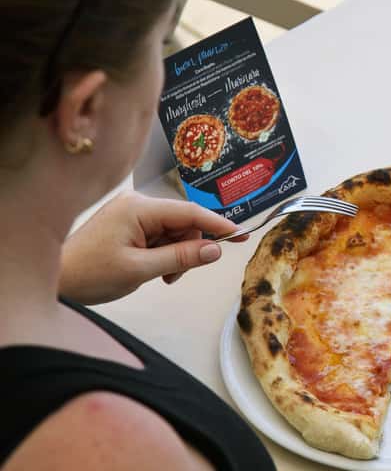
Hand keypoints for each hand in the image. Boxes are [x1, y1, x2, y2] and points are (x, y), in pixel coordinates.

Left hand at [59, 192, 246, 303]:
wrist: (54, 282)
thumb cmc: (90, 274)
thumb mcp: (141, 269)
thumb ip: (182, 257)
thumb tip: (216, 250)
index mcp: (138, 208)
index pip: (190, 212)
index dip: (218, 224)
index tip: (242, 234)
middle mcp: (137, 203)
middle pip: (184, 223)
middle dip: (188, 248)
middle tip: (175, 276)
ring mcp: (131, 213)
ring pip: (174, 232)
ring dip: (175, 255)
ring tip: (160, 277)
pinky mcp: (127, 224)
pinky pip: (160, 236)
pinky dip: (164, 254)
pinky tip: (152, 270)